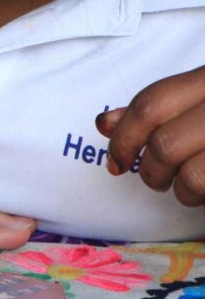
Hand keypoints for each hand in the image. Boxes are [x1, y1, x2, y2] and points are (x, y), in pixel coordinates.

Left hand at [98, 65, 204, 206]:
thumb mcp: (193, 110)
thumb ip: (154, 113)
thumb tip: (104, 123)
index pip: (152, 102)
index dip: (124, 134)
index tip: (114, 160)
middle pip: (163, 138)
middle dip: (145, 166)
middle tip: (151, 178)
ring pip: (180, 163)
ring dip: (171, 183)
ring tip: (182, 185)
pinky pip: (199, 181)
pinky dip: (192, 195)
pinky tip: (202, 193)